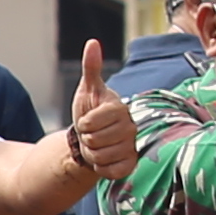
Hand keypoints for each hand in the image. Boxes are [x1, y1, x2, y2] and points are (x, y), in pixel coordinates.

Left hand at [60, 42, 134, 180]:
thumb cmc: (89, 111)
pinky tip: (103, 159)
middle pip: (96, 140)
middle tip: (91, 134)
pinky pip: (112, 171)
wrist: (90, 138)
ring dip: (92, 154)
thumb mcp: (87, 90)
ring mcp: (132, 146)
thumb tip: (93, 43)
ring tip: (96, 145)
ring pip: (101, 156)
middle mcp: (131, 127)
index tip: (86, 120)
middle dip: (86, 139)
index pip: (92, 122)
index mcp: (120, 109)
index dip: (84, 123)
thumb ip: (91, 68)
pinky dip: (101, 168)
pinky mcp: (130, 164)